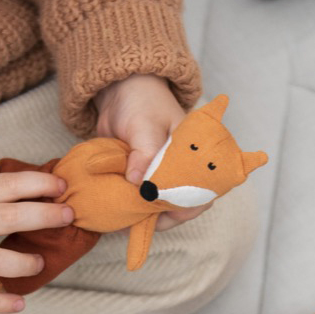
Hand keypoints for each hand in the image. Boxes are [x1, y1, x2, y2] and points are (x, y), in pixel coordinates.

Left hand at [94, 74, 206, 229]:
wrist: (119, 92)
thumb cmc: (143, 103)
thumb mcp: (145, 125)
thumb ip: (144, 153)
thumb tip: (137, 182)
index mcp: (195, 159)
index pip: (200, 194)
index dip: (184, 210)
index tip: (161, 217)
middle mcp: (180, 172)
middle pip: (177, 206)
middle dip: (158, 217)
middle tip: (135, 222)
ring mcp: (159, 178)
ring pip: (155, 206)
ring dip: (140, 215)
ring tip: (121, 220)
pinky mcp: (140, 179)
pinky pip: (137, 199)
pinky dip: (127, 207)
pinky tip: (114, 213)